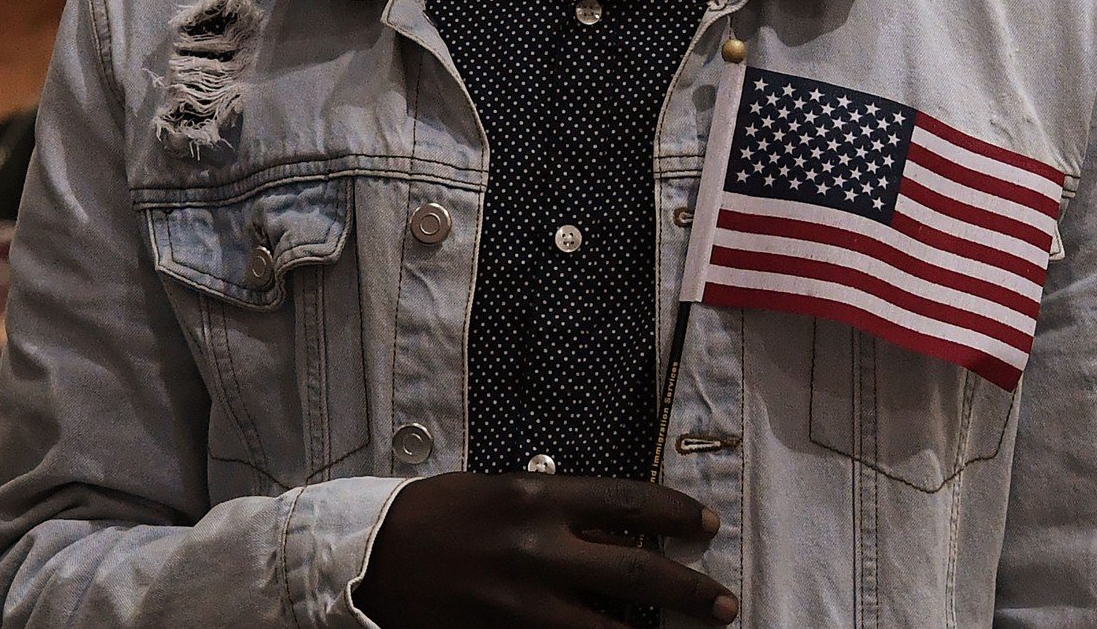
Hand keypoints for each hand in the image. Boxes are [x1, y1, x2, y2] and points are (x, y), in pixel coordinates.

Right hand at [353, 472, 738, 627]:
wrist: (371, 555)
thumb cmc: (440, 513)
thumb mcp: (502, 491)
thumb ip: (560, 512)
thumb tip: (620, 534)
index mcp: (535, 496)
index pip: (627, 502)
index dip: (676, 513)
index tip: (707, 525)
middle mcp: (535, 549)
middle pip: (636, 573)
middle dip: (691, 590)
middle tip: (725, 603)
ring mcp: (519, 602)